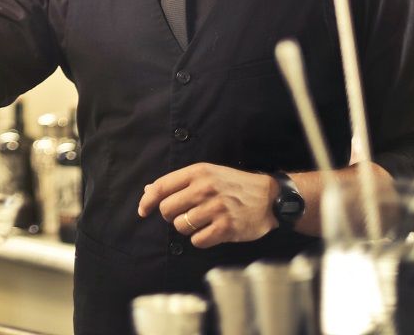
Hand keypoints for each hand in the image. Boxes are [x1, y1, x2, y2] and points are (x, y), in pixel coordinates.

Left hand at [137, 163, 277, 247]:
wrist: (269, 197)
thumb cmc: (234, 185)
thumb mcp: (208, 174)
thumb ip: (178, 182)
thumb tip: (148, 191)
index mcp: (198, 172)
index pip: (161, 187)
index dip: (148, 201)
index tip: (143, 211)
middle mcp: (205, 188)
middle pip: (167, 210)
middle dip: (171, 216)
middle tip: (185, 215)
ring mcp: (216, 208)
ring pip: (180, 226)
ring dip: (187, 228)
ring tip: (202, 222)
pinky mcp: (226, 227)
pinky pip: (197, 241)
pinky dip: (200, 239)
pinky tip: (211, 231)